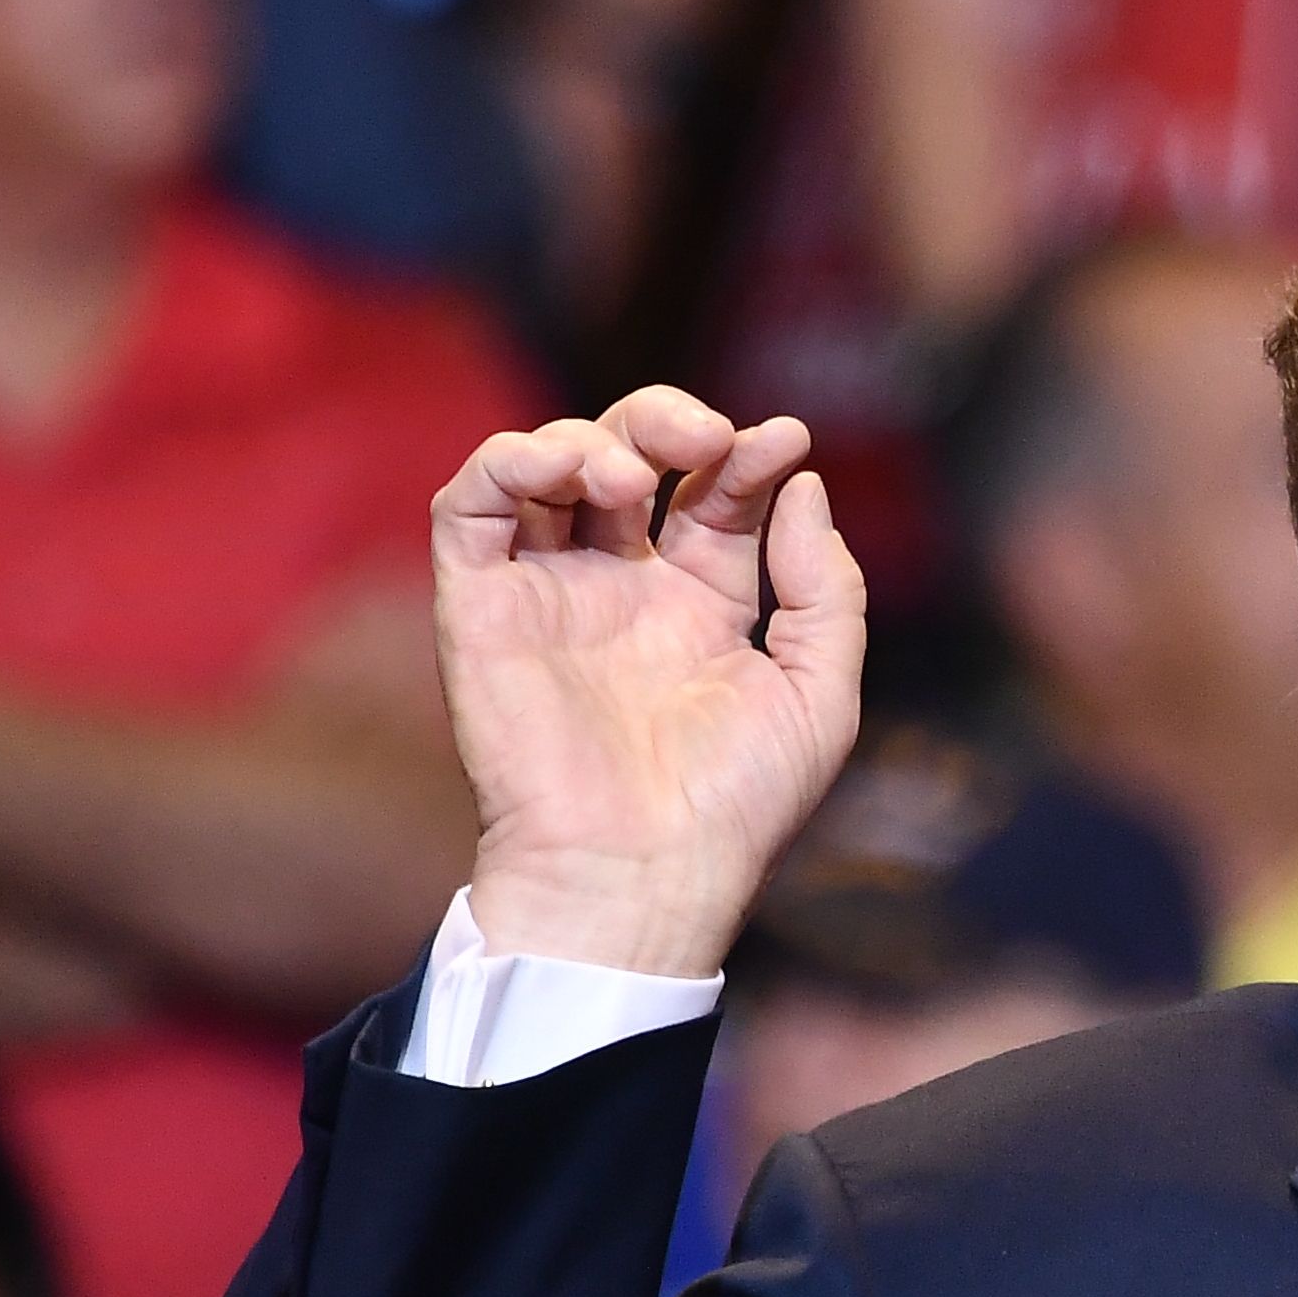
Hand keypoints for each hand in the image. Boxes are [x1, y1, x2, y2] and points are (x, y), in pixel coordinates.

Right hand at [431, 388, 864, 975]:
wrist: (643, 875)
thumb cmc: (736, 806)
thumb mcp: (821, 694)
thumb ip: (827, 589)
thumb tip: (802, 484)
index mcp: (701, 606)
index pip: (720, 496)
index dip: (751, 457)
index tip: (788, 440)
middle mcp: (622, 589)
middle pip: (634, 458)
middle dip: (669, 420)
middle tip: (706, 434)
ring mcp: (549, 592)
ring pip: (549, 465)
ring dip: (593, 436)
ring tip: (635, 471)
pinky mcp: (480, 606)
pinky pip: (470, 506)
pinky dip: (509, 461)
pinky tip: (571, 469)